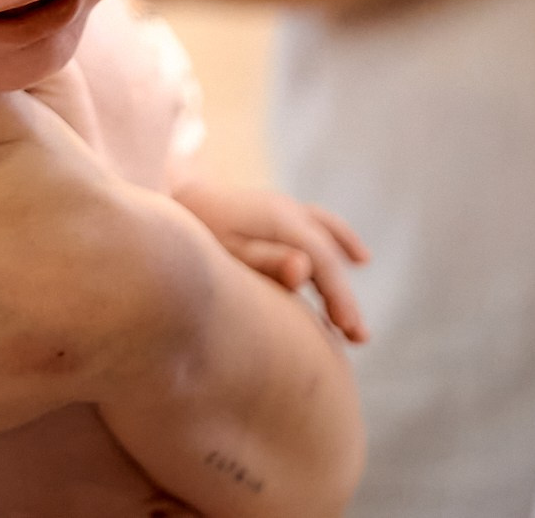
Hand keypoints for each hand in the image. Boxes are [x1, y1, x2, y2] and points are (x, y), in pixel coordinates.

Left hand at [173, 180, 369, 342]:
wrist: (175, 197)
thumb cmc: (197, 229)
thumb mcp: (226, 250)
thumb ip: (265, 261)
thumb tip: (304, 269)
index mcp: (279, 218)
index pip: (322, 261)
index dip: (339, 296)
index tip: (349, 331)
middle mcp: (288, 209)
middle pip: (329, 255)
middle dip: (345, 297)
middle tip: (359, 338)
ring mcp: (285, 208)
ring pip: (329, 239)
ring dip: (345, 274)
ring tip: (355, 316)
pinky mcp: (278, 213)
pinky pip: (321, 227)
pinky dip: (341, 242)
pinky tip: (359, 259)